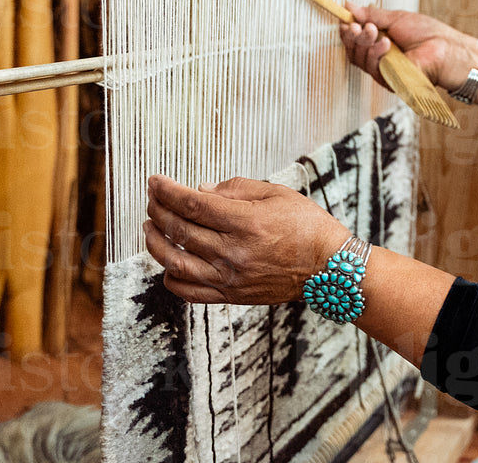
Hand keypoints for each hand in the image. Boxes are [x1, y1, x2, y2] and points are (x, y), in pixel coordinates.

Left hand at [144, 175, 350, 304]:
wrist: (328, 267)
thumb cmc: (307, 225)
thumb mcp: (276, 193)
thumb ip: (236, 189)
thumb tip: (201, 190)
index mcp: (246, 222)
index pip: (192, 204)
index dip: (167, 191)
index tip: (154, 181)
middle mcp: (233, 252)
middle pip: (179, 230)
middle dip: (158, 210)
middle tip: (151, 198)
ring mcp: (230, 277)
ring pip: (175, 262)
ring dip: (155, 243)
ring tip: (149, 227)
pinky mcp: (231, 296)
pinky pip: (189, 291)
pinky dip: (171, 277)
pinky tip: (167, 264)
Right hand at [338, 3, 475, 92]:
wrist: (446, 48)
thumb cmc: (427, 33)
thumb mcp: (395, 18)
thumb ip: (372, 15)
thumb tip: (350, 6)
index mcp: (381, 44)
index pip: (356, 42)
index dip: (347, 32)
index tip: (344, 21)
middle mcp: (380, 59)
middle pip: (354, 52)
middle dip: (353, 37)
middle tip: (360, 26)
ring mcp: (384, 72)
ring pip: (360, 60)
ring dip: (364, 43)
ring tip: (375, 31)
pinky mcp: (389, 82)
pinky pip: (372, 69)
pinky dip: (376, 53)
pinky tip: (386, 43)